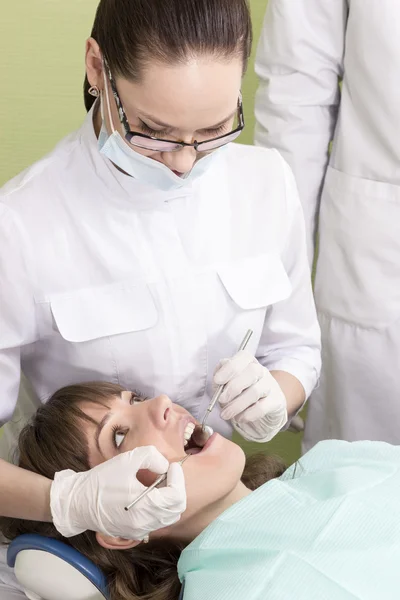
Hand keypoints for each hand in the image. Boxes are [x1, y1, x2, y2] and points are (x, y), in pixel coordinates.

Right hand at [50, 446, 186, 539]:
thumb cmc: (101, 481)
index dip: (178, 478)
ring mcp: (139, 531)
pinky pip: (156, 521)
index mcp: (144, 508)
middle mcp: (144, 524)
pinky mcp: (133, 533)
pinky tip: (148, 494)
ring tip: (158, 483)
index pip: (176, 497)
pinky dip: (159, 507)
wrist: (77, 502)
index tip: (172, 466)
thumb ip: (151, 457)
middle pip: (176, 509)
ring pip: (168, 517)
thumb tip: (164, 468)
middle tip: (168, 474)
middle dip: (176, 489)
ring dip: (168, 499)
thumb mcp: (127, 460)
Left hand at [214, 350, 287, 441]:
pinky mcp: (276, 402)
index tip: (217, 380)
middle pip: (252, 372)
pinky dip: (248, 414)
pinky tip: (240, 419)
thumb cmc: (241, 392)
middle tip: (221, 400)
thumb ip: (221, 380)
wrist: (263, 408)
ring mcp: (271, 386)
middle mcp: (261, 371)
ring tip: (226, 414)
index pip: (243, 357)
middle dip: (233, 387)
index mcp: (249, 362)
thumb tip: (218, 382)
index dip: (230, 368)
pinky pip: (263, 407)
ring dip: (237, 404)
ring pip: (256, 391)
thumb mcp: (228, 384)